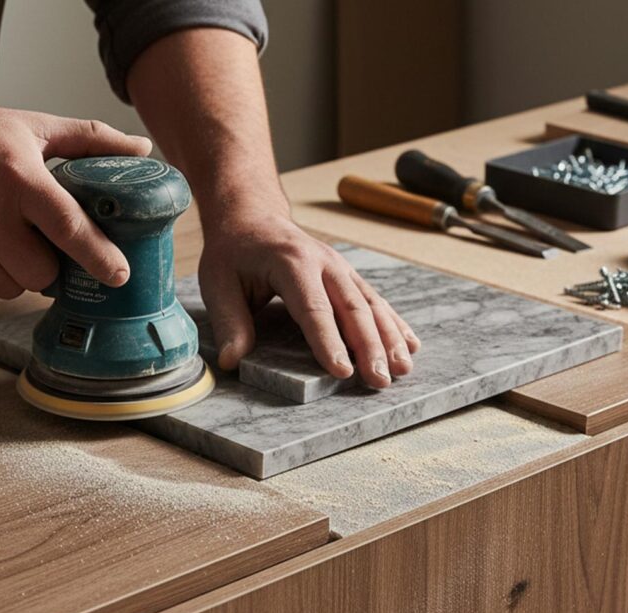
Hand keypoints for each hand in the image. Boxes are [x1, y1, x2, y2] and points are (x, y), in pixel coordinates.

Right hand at [0, 95, 152, 297]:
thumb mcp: (33, 126)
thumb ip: (90, 140)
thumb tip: (143, 150)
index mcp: (19, 178)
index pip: (69, 227)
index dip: (98, 256)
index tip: (120, 276)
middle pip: (41, 273)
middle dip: (52, 267)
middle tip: (46, 246)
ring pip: (10, 288)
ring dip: (20, 274)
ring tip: (11, 242)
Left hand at [198, 213, 420, 388]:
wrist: (253, 216)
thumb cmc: (233, 252)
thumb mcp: (217, 283)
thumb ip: (229, 322)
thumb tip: (232, 361)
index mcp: (291, 263)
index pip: (313, 308)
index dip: (328, 341)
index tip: (342, 371)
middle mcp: (323, 262)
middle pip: (352, 308)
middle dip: (370, 347)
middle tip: (380, 381)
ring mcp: (340, 268)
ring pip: (370, 305)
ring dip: (389, 338)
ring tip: (403, 369)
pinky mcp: (347, 275)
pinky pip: (375, 300)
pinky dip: (394, 323)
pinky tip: (410, 344)